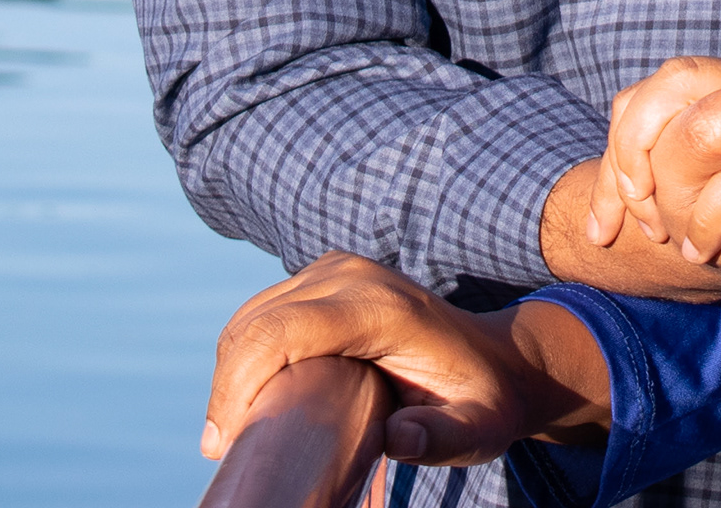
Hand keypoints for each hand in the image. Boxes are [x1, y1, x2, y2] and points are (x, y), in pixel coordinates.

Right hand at [203, 253, 608, 472]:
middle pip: (256, 323)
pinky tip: (249, 403)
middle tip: (222, 451)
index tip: (226, 443)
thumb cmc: (484, 401)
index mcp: (381, 306)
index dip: (239, 384)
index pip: (283, 330)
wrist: (498, 359)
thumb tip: (396, 439)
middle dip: (226, 388)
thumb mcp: (476, 430)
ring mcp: (334, 269)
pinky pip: (263, 314)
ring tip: (232, 435)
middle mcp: (351, 274)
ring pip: (251, 317)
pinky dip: (244, 357)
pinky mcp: (322, 279)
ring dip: (230, 374)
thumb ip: (440, 439)